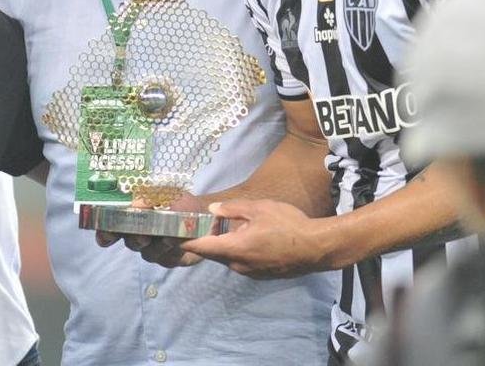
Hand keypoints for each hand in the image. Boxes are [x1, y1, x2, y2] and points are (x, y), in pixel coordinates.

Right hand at [94, 193, 204, 267]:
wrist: (205, 217)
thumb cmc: (180, 201)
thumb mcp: (167, 193)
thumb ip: (151, 196)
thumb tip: (135, 204)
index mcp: (133, 215)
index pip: (111, 225)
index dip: (104, 230)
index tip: (106, 232)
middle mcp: (138, 233)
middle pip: (125, 240)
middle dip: (131, 238)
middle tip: (141, 235)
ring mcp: (151, 247)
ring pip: (144, 250)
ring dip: (155, 244)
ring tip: (168, 236)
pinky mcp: (166, 258)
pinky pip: (162, 258)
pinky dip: (169, 248)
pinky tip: (177, 241)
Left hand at [181, 199, 325, 279]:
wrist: (316, 248)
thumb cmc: (288, 224)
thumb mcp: (259, 208)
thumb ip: (233, 209)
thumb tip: (212, 209)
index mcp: (235, 247)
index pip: (200, 247)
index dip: (182, 242)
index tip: (168, 236)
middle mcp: (238, 265)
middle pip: (213, 253)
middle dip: (204, 240)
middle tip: (197, 225)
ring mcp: (249, 273)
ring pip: (227, 258)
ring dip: (223, 245)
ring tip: (226, 228)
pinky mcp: (259, 275)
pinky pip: (240, 262)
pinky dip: (237, 251)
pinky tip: (247, 238)